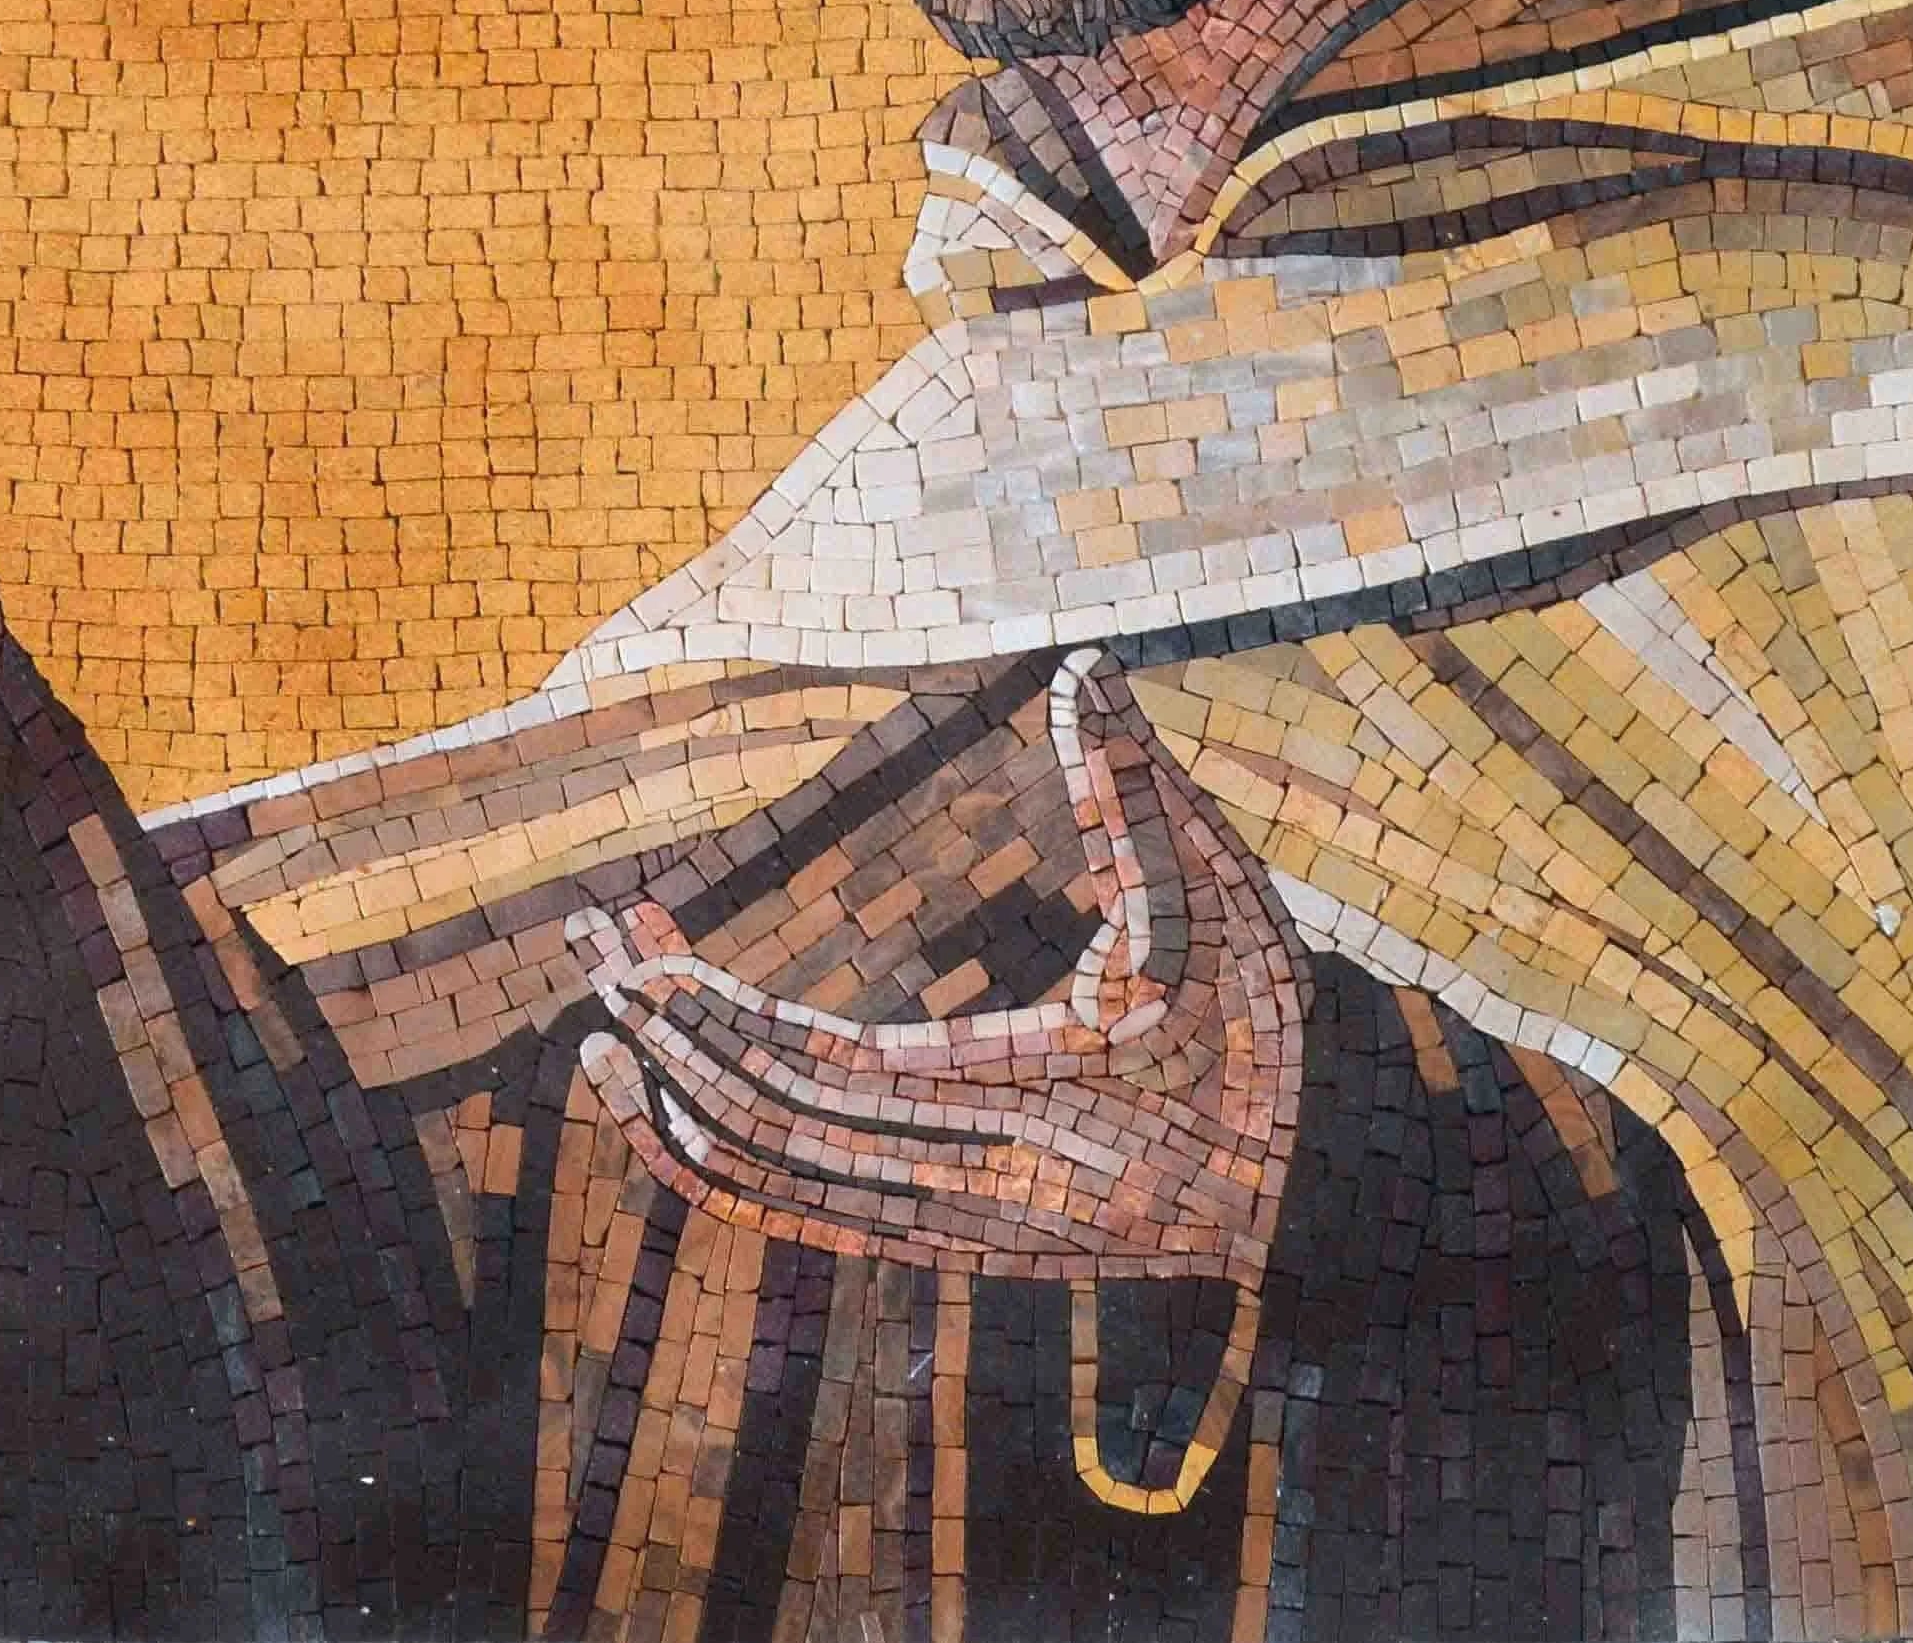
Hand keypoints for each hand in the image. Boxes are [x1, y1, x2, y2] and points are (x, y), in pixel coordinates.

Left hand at [570, 651, 1307, 1281]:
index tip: (644, 955)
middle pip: (780, 1132)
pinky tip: (673, 1110)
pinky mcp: (952, 1247)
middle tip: (591, 943)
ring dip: (677, 1105)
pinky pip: (810, 1224)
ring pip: (781, 1193)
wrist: (1322, 1188)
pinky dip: (726, 1173)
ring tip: (602, 1024)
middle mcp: (987, 1192)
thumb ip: (1143, 791)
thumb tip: (1088, 664)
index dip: (727, 1022)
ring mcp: (963, 1236)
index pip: (837, 1077)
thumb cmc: (1269, 1029)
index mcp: (1043, 1102)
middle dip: (671, 1040)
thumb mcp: (1222, 903)